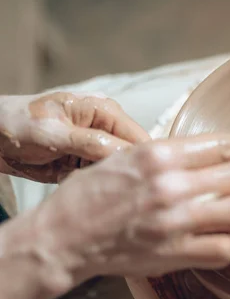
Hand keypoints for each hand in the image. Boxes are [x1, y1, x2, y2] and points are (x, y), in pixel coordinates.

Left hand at [0, 92, 148, 182]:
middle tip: (101, 185)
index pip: (139, 138)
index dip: (143, 160)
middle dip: (121, 174)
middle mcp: (107, 130)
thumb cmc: (17, 124)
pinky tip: (72, 183)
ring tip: (80, 181)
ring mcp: (97, 149)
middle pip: (132, 158)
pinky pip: (99, 181)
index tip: (137, 182)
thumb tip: (128, 157)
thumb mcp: (54, 133)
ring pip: (117, 173)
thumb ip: (92, 144)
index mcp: (105, 112)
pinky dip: (89, 186)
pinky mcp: (86, 165)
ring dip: (104, 182)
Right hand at [3, 133, 229, 287]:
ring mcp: (174, 221)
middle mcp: (171, 185)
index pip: (223, 145)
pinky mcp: (174, 253)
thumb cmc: (91, 195)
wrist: (62, 236)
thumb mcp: (125, 158)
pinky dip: (226, 243)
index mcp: (158, 155)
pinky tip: (215, 237)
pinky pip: (225, 248)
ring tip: (225, 210)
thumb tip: (207, 155)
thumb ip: (168, 156)